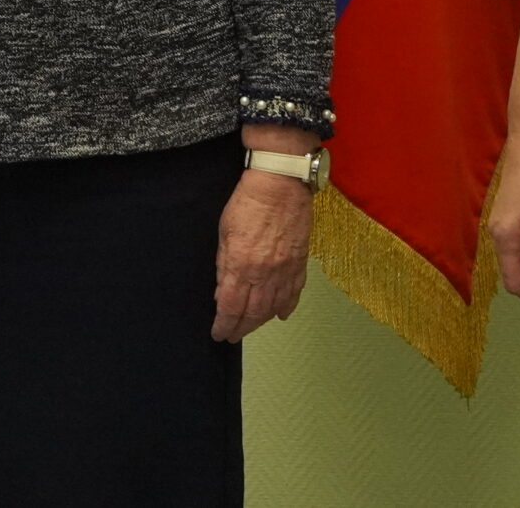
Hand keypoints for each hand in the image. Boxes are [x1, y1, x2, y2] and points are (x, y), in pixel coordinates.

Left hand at [212, 169, 310, 341]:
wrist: (280, 184)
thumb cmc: (247, 202)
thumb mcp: (224, 233)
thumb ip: (224, 266)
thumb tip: (222, 293)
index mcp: (242, 265)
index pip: (231, 307)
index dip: (224, 324)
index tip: (219, 333)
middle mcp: (265, 274)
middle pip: (253, 312)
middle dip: (241, 328)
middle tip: (233, 335)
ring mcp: (285, 270)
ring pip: (274, 307)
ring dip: (261, 321)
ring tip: (251, 327)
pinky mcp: (300, 263)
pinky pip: (294, 293)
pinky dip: (286, 306)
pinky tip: (279, 315)